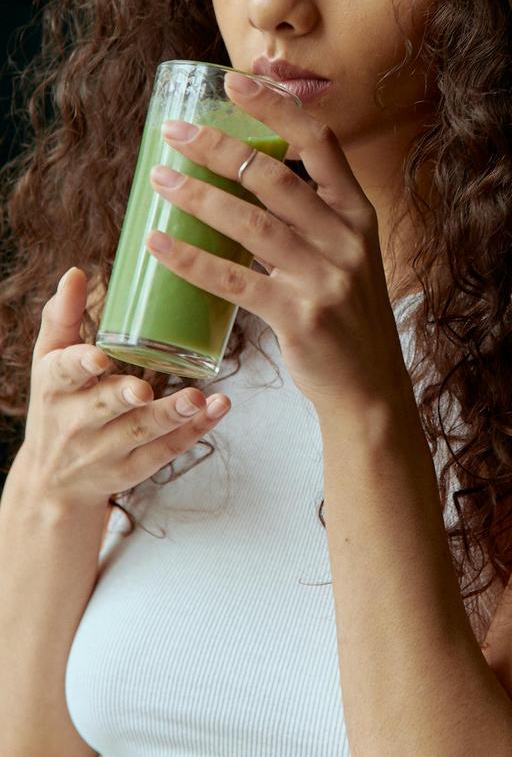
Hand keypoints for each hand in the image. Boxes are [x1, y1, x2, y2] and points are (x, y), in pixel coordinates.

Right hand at [21, 267, 230, 512]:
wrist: (53, 483)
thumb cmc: (57, 405)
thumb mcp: (48, 362)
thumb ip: (62, 318)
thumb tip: (76, 272)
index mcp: (56, 388)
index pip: (63, 374)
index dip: (80, 365)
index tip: (98, 357)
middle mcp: (78, 422)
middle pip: (103, 408)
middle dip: (124, 397)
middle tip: (145, 388)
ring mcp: (107, 449)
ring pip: (140, 433)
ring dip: (170, 416)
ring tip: (197, 399)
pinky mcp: (134, 468)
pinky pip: (166, 451)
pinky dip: (195, 431)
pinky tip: (218, 408)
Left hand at [146, 71, 414, 414]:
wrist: (370, 389)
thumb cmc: (347, 315)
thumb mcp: (346, 254)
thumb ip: (310, 216)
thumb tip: (244, 174)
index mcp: (358, 213)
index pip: (319, 141)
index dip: (276, 106)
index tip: (234, 81)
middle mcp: (346, 238)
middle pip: (274, 176)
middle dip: (218, 147)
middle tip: (174, 130)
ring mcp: (325, 277)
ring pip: (250, 224)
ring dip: (198, 196)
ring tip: (158, 178)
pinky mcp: (299, 317)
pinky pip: (234, 281)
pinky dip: (191, 260)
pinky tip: (159, 244)